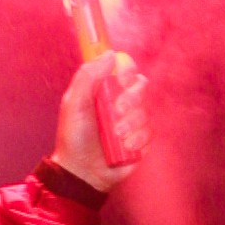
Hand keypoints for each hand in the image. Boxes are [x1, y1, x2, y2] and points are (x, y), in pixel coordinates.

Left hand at [51, 52, 149, 192]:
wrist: (81, 171)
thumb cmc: (73, 136)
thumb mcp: (74, 103)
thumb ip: (87, 77)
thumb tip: (109, 53)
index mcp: (104, 90)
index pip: (125, 69)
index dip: (128, 69)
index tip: (121, 78)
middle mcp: (121, 102)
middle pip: (141, 86)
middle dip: (132, 98)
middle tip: (118, 110)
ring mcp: (133, 121)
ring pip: (147, 110)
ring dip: (132, 123)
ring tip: (116, 135)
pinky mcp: (142, 139)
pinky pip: (151, 131)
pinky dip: (139, 138)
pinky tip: (126, 147)